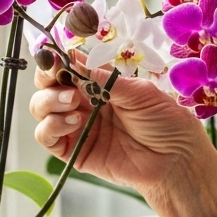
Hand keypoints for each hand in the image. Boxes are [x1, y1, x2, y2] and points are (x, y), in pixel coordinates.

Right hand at [30, 58, 216, 216]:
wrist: (175, 160)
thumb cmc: (166, 122)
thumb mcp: (139, 92)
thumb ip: (105, 79)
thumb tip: (76, 60)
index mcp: (100, 84)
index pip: (68, 67)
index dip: (56, 60)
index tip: (55, 56)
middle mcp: (84, 103)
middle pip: (48, 85)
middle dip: (47, 77)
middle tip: (58, 77)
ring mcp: (77, 126)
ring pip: (41, 108)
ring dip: (49, 101)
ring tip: (73, 102)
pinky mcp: (73, 151)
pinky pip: (46, 136)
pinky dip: (50, 126)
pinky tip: (72, 122)